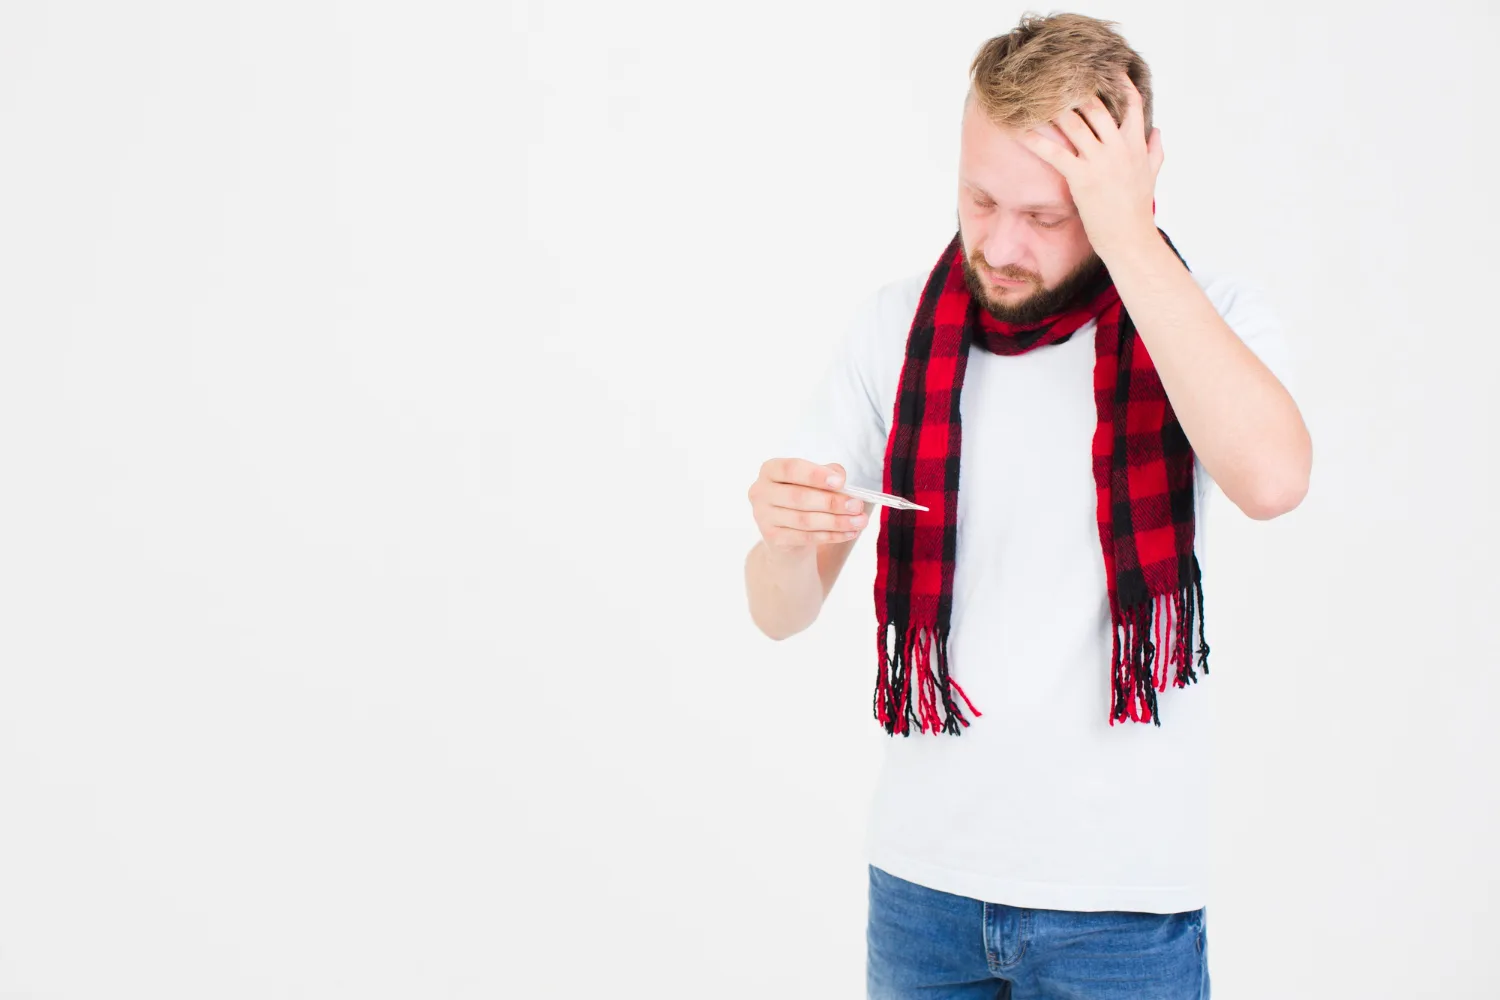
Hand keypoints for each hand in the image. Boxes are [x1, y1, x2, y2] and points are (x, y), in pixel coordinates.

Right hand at [747, 458, 871, 551]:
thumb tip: (840, 477)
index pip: (791, 468)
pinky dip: (831, 535)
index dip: (815, 475)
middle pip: (799, 497)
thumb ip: (828, 473)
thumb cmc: (804, 498)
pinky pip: (805, 537)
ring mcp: (763, 516)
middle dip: (832, 502)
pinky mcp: (772, 538)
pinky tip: (849, 533)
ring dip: (836, 521)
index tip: (841, 482)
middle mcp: (760, 491)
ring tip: (859, 521)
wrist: (787, 534)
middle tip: (857, 505)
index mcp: (770, 469)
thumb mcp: (815, 481)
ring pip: (804, 520)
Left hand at [1017, 73, 1162, 261]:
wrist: (1129, 239)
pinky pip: (1055, 152)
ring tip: (1036, 96)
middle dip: (1076, 91)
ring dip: (1054, 109)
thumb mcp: (1151, 175)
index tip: (1106, 69)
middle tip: (1056, 79)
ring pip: (1075, 123)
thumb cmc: (1137, 210)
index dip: (1119, 84)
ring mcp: (1100, 161)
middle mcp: (1118, 147)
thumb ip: (1154, 150)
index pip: (1131, 104)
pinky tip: (1020, 131)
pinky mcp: (1081, 177)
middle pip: (1096, 107)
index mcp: (1136, 144)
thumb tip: (1157, 130)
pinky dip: (1036, 140)